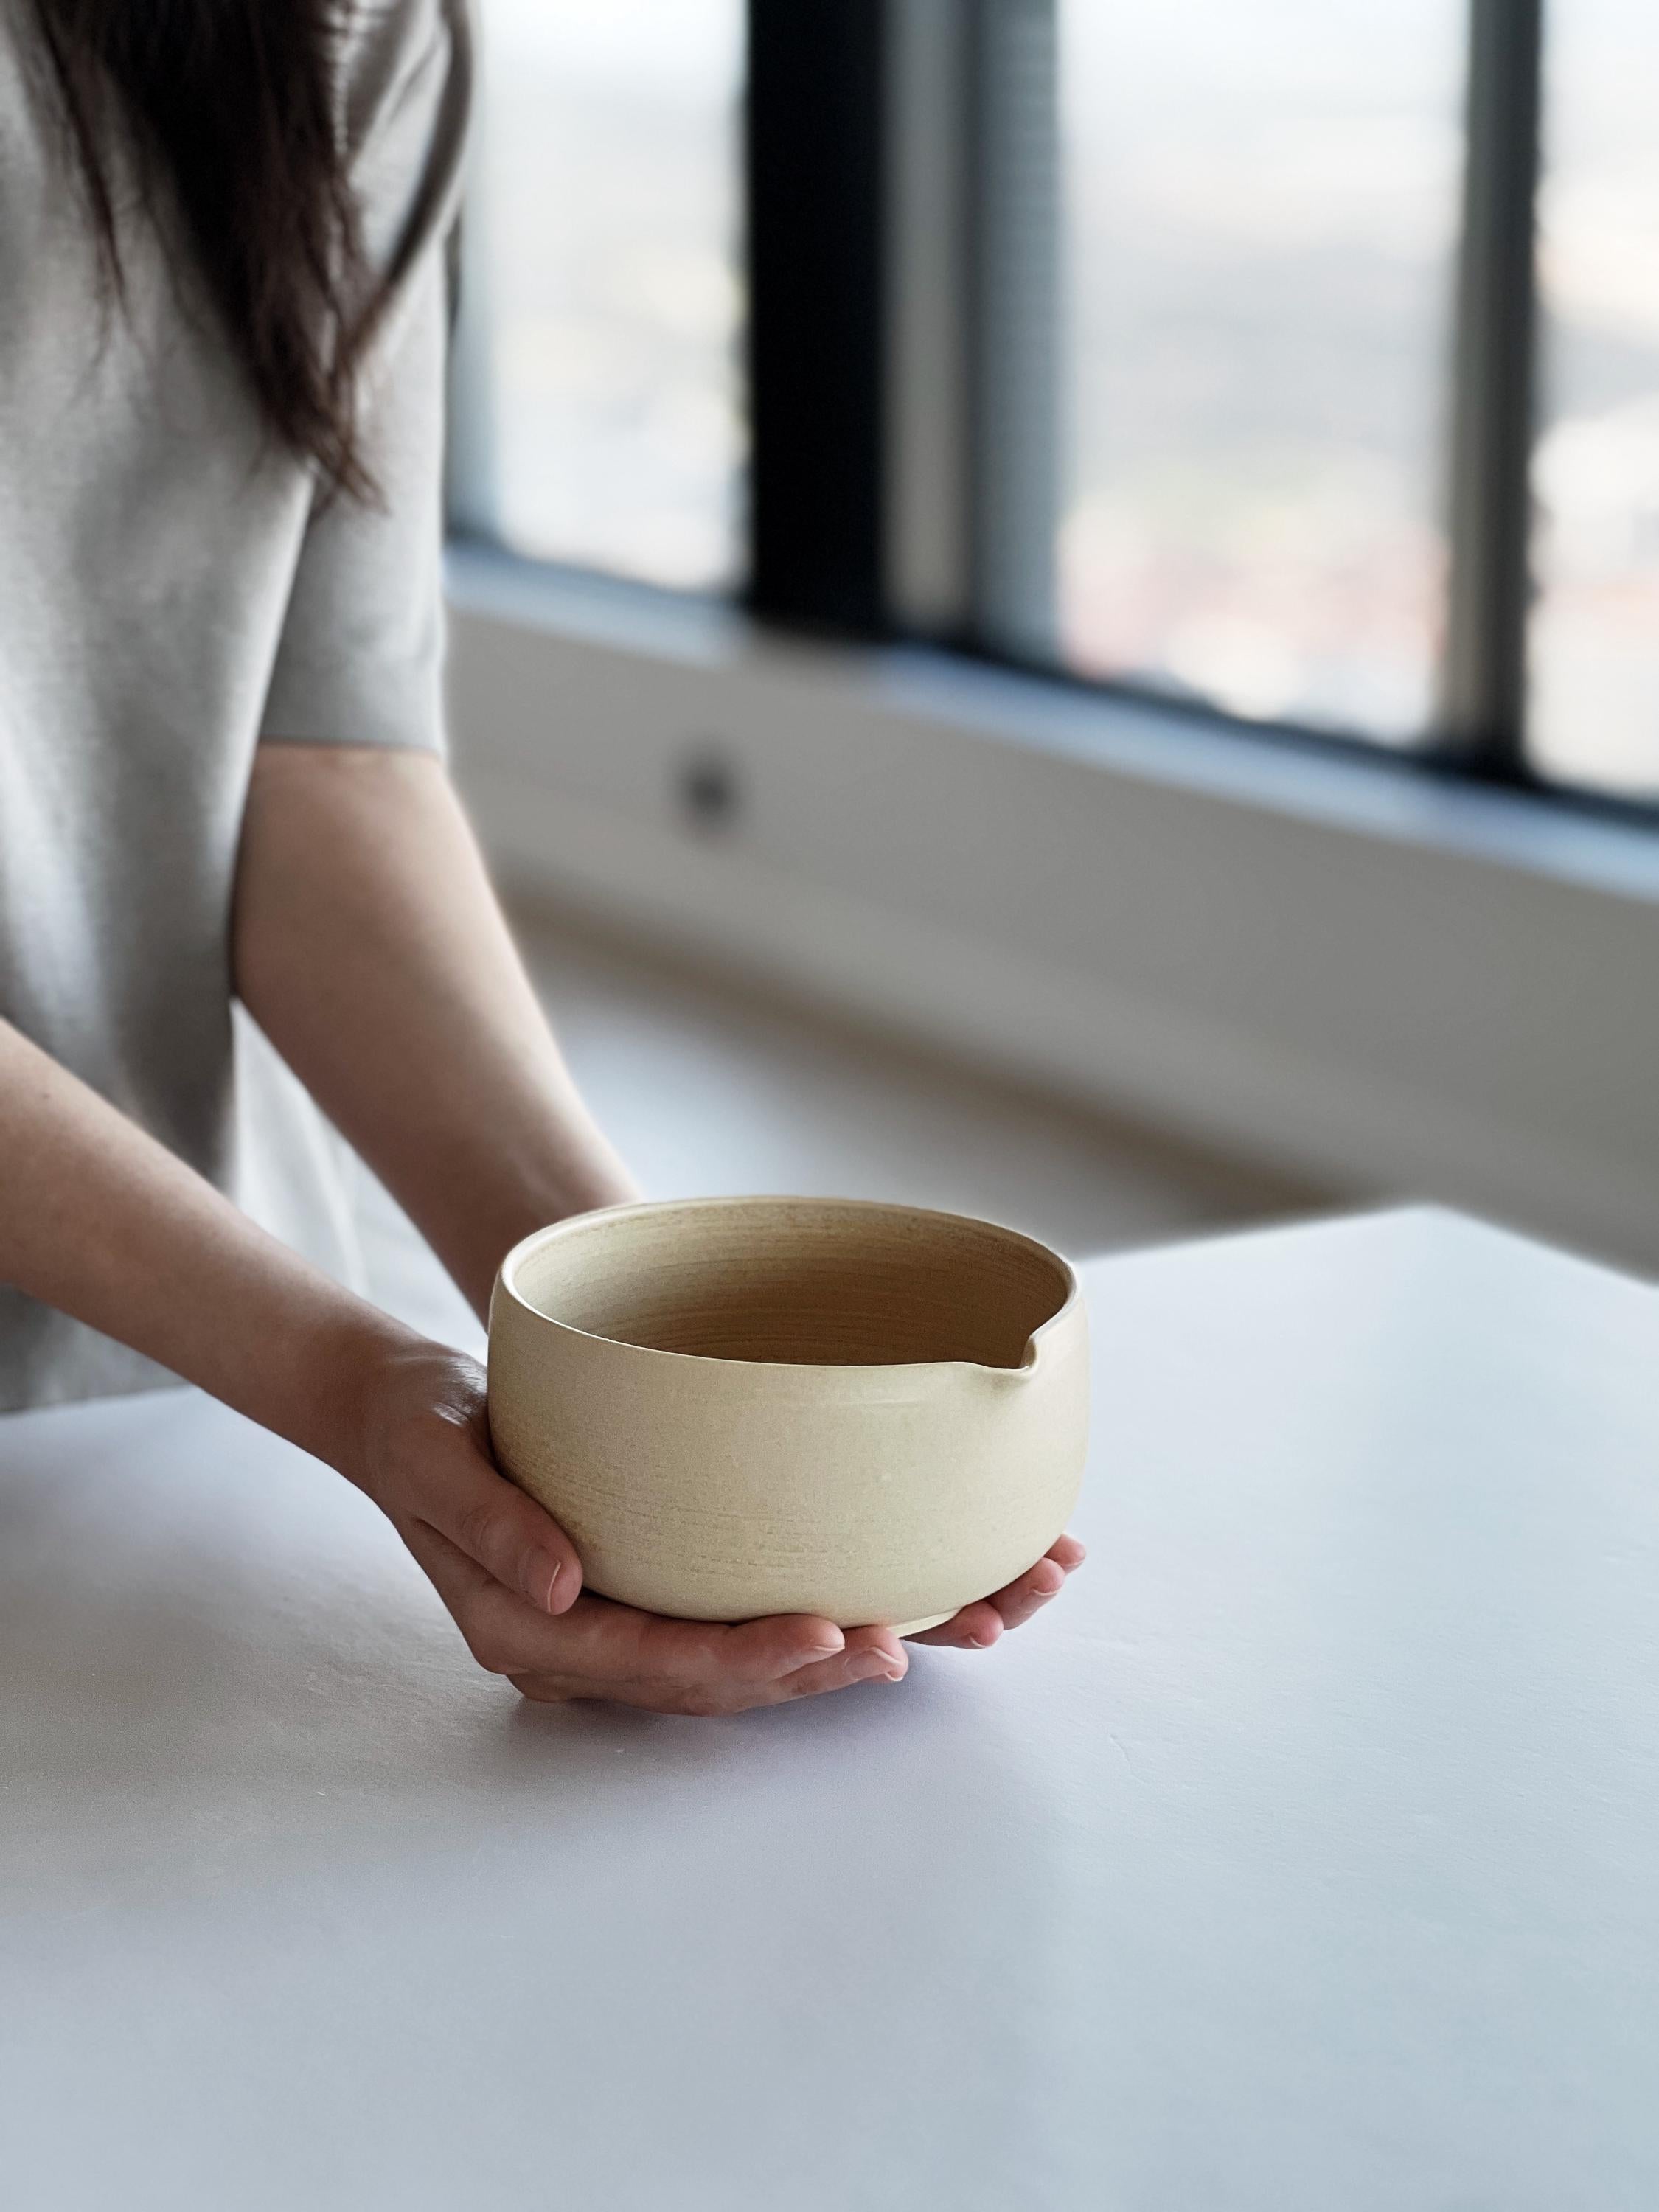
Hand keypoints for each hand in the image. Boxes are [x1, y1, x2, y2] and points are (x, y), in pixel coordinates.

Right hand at [344, 1341, 1082, 1713]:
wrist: (407, 1411)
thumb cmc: (418, 1427)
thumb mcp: (435, 1458)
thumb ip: (491, 1525)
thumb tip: (562, 1586)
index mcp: (528, 1631)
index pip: (652, 1663)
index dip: (744, 1658)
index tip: (826, 1631)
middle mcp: (581, 1645)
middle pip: (712, 1680)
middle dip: (814, 1669)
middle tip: (909, 1641)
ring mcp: (617, 1624)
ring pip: (737, 1662)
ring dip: (833, 1652)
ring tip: (936, 1630)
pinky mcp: (646, 1589)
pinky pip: (734, 1617)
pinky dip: (812, 1611)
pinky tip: (891, 1597)